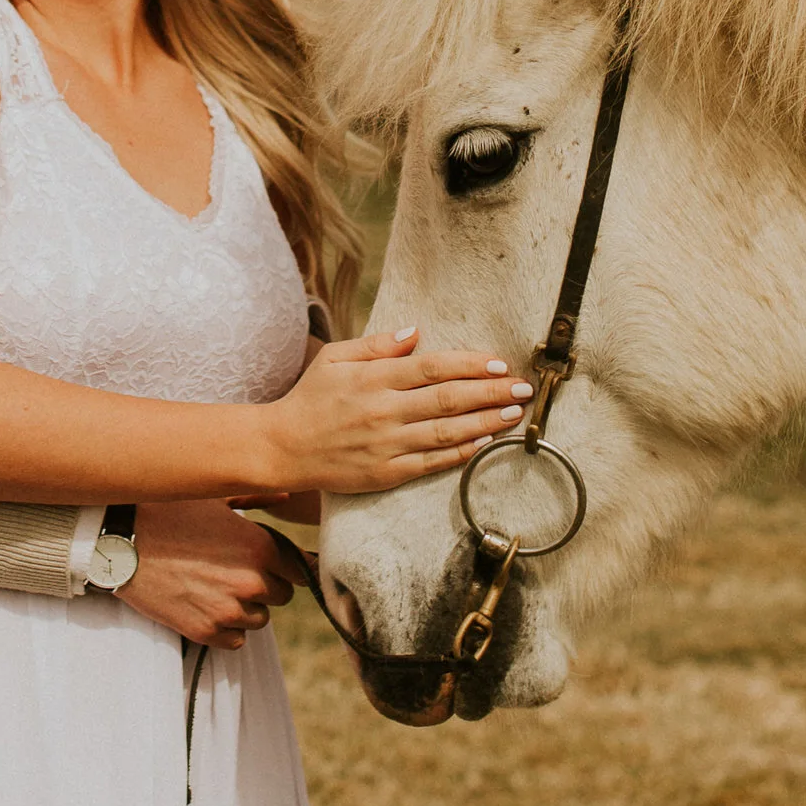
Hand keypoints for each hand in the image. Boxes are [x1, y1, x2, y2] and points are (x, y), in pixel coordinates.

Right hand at [120, 499, 296, 648]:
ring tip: (216, 585)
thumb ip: (258, 497)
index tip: (266, 559)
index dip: (283, 564)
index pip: (300, 570)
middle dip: (264, 584)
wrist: (120, 542)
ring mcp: (228, 611)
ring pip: (259, 619)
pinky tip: (206, 605)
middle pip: (281, 596)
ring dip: (245, 607)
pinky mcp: (205, 632)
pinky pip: (235, 640)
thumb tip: (288, 493)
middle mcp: (251, 582)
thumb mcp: (215, 498)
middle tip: (233, 569)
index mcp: (261, 547)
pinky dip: (226, 627)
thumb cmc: (169, 513)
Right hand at [259, 325, 526, 497]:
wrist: (282, 447)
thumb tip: (416, 332)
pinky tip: (484, 444)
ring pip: (445, 432)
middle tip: (524, 388)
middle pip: (447, 399)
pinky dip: (459, 454)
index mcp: (373, 379)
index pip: (431, 368)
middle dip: (490, 392)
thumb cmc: (310, 399)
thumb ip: (376, 345)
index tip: (499, 363)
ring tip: (515, 413)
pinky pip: (430, 463)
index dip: (469, 365)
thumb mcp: (334, 358)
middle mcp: (383, 411)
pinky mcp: (385, 473)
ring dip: (485, 422)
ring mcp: (386, 444)